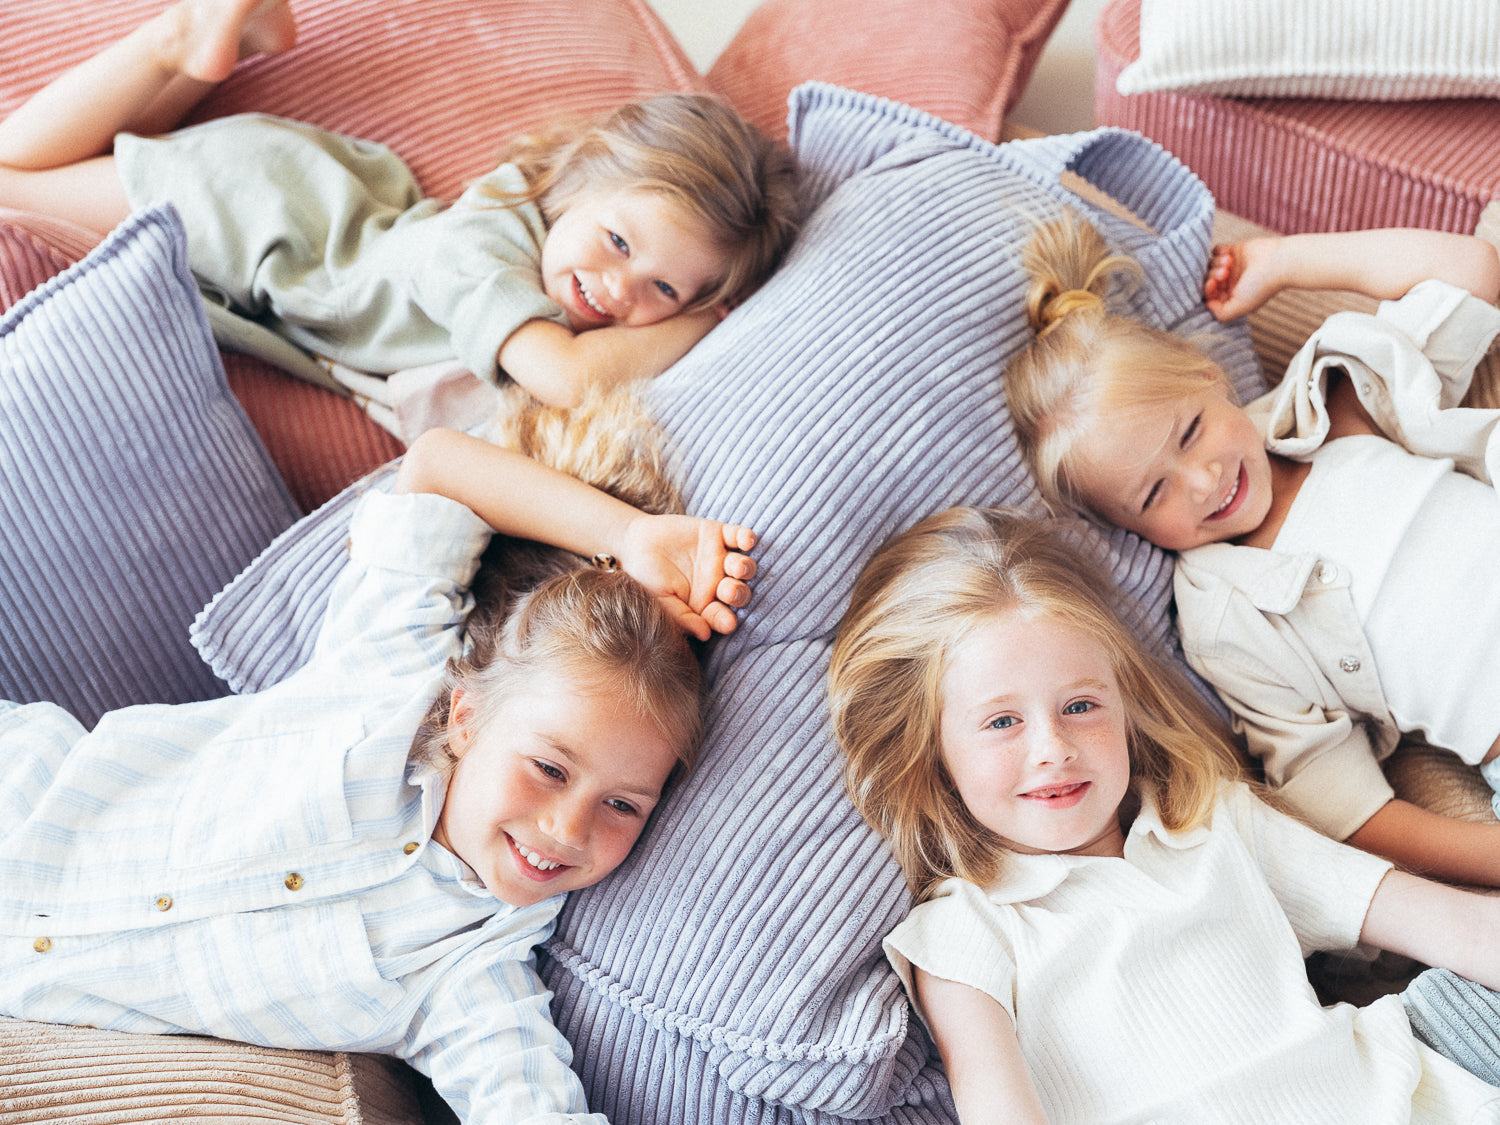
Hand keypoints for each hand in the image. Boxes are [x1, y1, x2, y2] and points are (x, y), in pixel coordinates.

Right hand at [617, 515, 757, 640]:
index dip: (726, 620)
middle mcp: (717, 583)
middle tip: (728, 591)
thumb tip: (705, 634)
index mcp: (705, 604)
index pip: (721, 616)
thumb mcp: (659, 600)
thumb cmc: (646, 577)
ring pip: (744, 566)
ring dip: (746, 568)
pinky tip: (747, 541)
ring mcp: (720, 559)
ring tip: (738, 568)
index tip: (728, 624)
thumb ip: (682, 617)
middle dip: (738, 594)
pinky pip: (739, 535)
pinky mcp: (719, 535)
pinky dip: (746, 537)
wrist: (635, 543)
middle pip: (739, 592)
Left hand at [1203, 238, 1282, 321]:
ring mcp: (1231, 267)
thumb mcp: (1240, 306)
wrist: (1278, 262)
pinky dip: (1219, 252)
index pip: (1208, 295)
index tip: (1211, 283)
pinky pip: (1216, 251)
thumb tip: (1207, 305)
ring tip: (1229, 262)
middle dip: (1212, 275)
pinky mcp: (1234, 251)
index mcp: (1231, 297)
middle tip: (1224, 273)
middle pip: (1207, 279)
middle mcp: (1230, 283)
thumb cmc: (1261, 285)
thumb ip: (1221, 313)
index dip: (1206, 290)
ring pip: (1211, 265)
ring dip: (1216, 263)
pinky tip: (1229, 254)